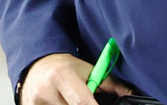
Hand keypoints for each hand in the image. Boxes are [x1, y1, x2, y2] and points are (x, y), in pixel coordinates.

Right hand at [21, 53, 135, 104]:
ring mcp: (35, 103)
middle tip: (85, 101)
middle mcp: (46, 90)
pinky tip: (61, 102)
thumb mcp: (87, 70)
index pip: (82, 102)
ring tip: (70, 98)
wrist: (36, 65)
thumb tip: (131, 94)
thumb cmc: (65, 68)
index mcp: (62, 76)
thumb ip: (109, 84)